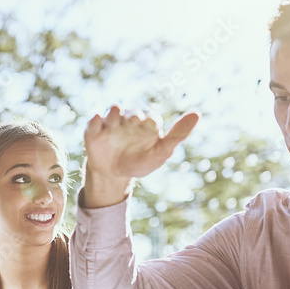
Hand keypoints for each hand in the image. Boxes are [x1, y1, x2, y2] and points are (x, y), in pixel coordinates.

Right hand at [82, 106, 198, 207]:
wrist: (114, 175)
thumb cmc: (139, 162)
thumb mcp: (160, 152)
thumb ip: (177, 134)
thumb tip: (197, 114)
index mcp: (146, 124)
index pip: (150, 118)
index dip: (150, 122)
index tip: (150, 127)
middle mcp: (129, 120)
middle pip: (131, 113)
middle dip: (133, 117)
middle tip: (134, 122)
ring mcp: (111, 124)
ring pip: (113, 113)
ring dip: (114, 114)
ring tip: (115, 116)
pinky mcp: (94, 131)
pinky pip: (93, 123)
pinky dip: (94, 121)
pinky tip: (97, 120)